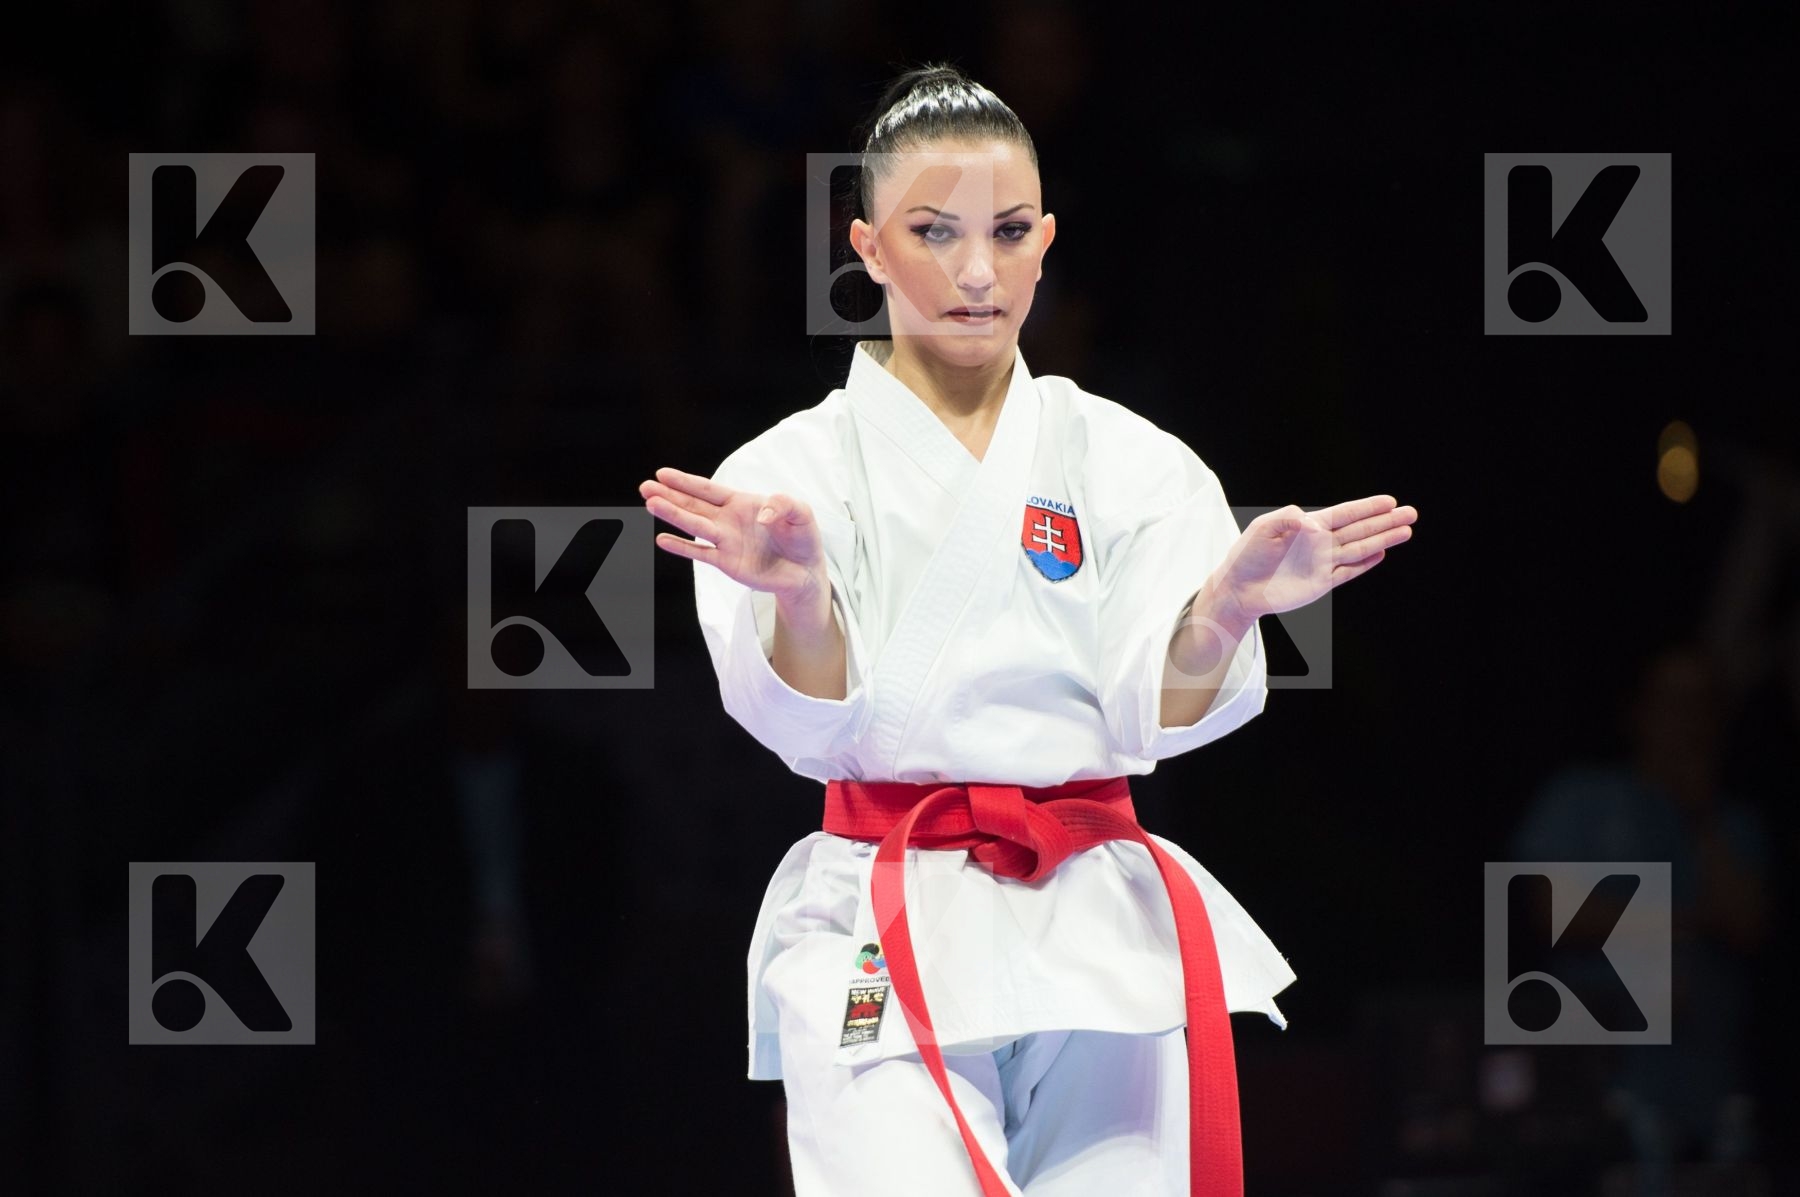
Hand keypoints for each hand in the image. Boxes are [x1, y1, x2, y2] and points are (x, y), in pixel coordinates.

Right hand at [639, 467, 827, 605]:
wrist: (806, 571)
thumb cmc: (802, 538)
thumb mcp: (801, 513)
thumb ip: (784, 505)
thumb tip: (761, 515)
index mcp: (742, 503)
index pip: (708, 489)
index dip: (686, 481)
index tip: (663, 474)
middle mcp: (728, 520)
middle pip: (694, 504)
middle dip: (669, 495)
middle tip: (645, 487)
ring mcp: (725, 541)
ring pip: (693, 525)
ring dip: (672, 515)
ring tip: (650, 504)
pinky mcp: (727, 563)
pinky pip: (701, 553)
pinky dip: (682, 547)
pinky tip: (662, 540)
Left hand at [1212, 495, 1416, 620]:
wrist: (1238, 588)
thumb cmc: (1247, 555)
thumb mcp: (1263, 528)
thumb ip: (1287, 518)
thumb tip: (1314, 525)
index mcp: (1308, 526)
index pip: (1345, 514)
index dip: (1367, 508)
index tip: (1390, 501)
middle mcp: (1320, 543)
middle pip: (1359, 529)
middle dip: (1385, 521)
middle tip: (1411, 513)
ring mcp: (1322, 563)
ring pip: (1360, 549)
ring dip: (1382, 540)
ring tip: (1406, 531)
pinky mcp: (1321, 583)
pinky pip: (1348, 571)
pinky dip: (1365, 564)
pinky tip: (1382, 554)